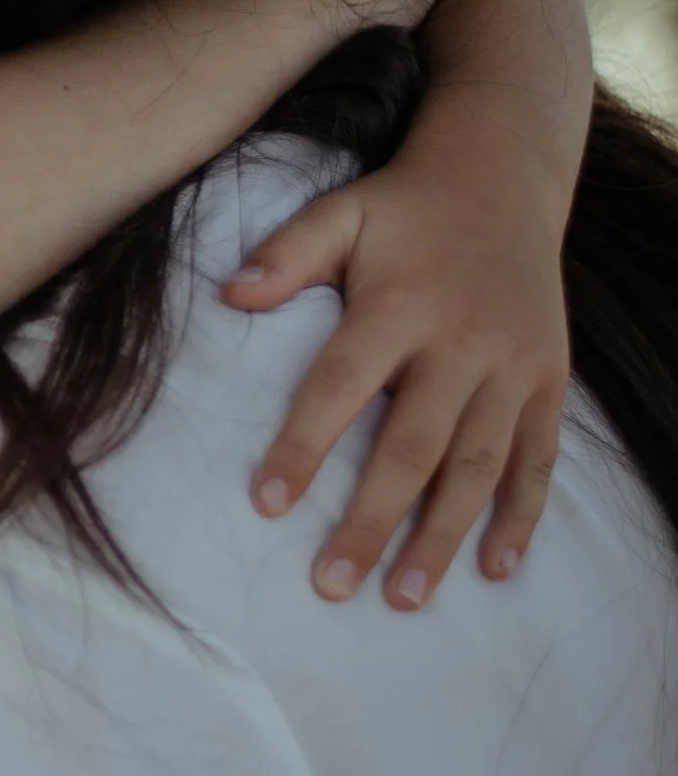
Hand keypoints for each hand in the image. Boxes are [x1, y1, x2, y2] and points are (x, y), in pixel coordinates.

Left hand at [226, 153, 569, 605]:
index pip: (342, 384)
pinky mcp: (547, 382)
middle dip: (372, 521)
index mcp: (400, 307)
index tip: (266, 503)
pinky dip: (520, 516)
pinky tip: (495, 567)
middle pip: (413, 446)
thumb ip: (287, 253)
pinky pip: (537, 458)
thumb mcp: (341, 213)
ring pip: (477, 466)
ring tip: (403, 596)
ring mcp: (511, 368)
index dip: (304, 444)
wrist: (505, 179)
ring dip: (442, 536)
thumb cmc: (404, 209)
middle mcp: (462, 344)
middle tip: (333, 585)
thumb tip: (230, 293)